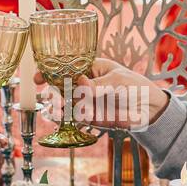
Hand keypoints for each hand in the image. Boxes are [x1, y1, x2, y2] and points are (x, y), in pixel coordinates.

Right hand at [34, 58, 169, 130]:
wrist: (148, 109)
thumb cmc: (134, 86)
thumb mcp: (117, 81)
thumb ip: (98, 85)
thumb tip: (82, 84)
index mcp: (90, 68)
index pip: (66, 67)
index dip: (49, 71)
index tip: (38, 78)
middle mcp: (84, 83)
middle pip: (60, 86)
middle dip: (53, 92)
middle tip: (53, 98)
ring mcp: (85, 100)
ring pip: (64, 102)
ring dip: (58, 106)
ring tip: (61, 110)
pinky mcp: (88, 116)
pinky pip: (72, 117)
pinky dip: (66, 118)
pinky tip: (64, 118)